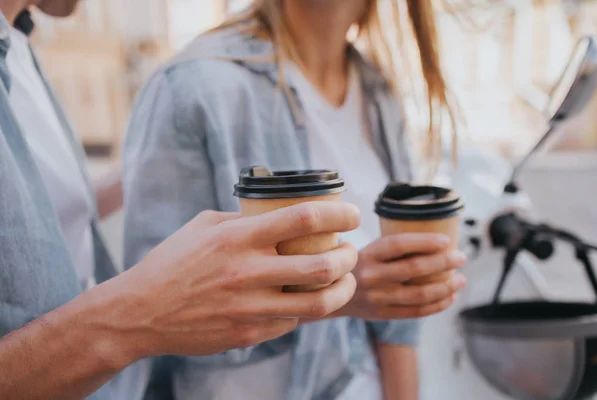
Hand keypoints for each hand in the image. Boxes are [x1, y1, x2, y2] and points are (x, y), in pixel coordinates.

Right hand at [98, 201, 359, 363]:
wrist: (141, 312)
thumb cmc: (173, 262)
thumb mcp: (205, 226)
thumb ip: (244, 219)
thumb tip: (280, 215)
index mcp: (239, 237)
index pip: (305, 218)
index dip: (339, 215)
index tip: (353, 216)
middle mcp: (248, 272)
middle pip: (323, 265)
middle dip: (349, 257)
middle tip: (350, 251)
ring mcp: (249, 307)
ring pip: (319, 303)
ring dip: (342, 289)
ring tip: (343, 279)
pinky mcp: (248, 334)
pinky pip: (292, 322)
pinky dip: (305, 308)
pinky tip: (304, 298)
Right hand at [339, 233, 466, 319]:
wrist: (331, 293)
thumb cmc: (360, 266)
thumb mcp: (368, 251)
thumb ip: (393, 249)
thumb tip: (437, 241)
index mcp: (369, 254)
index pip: (400, 244)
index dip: (425, 242)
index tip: (447, 241)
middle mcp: (372, 275)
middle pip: (415, 268)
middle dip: (444, 262)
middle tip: (462, 257)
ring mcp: (377, 297)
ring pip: (420, 294)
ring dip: (446, 287)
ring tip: (461, 281)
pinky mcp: (382, 314)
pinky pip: (416, 312)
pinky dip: (436, 305)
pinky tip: (449, 297)